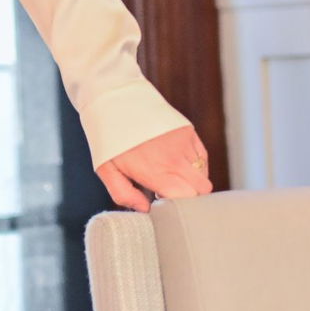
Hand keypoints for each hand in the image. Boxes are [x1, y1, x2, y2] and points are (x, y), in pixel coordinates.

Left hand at [96, 126, 213, 211]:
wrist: (113, 100)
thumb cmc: (108, 137)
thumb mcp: (106, 169)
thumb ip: (124, 194)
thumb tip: (145, 209)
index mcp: (155, 172)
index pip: (187, 199)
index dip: (176, 203)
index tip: (160, 197)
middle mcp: (174, 159)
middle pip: (201, 191)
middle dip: (187, 195)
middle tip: (166, 187)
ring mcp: (184, 144)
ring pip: (203, 175)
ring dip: (191, 180)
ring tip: (168, 172)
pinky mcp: (188, 131)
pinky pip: (202, 158)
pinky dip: (194, 165)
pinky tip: (174, 161)